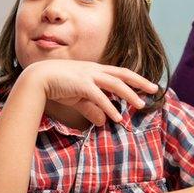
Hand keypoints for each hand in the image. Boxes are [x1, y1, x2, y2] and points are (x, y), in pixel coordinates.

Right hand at [23, 60, 158, 125]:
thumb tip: (104, 122)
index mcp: (94, 70)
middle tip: (154, 89)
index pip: (119, 73)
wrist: (38, 79)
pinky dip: (109, 107)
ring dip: (129, 94)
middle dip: (140, 82)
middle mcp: (94, 70)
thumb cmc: (57, 86)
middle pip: (122, 74)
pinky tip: (117, 117)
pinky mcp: (81, 85)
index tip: (147, 85)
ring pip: (114, 84)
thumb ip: (92, 109)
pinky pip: (99, 97)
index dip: (134, 79)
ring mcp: (88, 76)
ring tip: (140, 105)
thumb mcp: (78, 98)